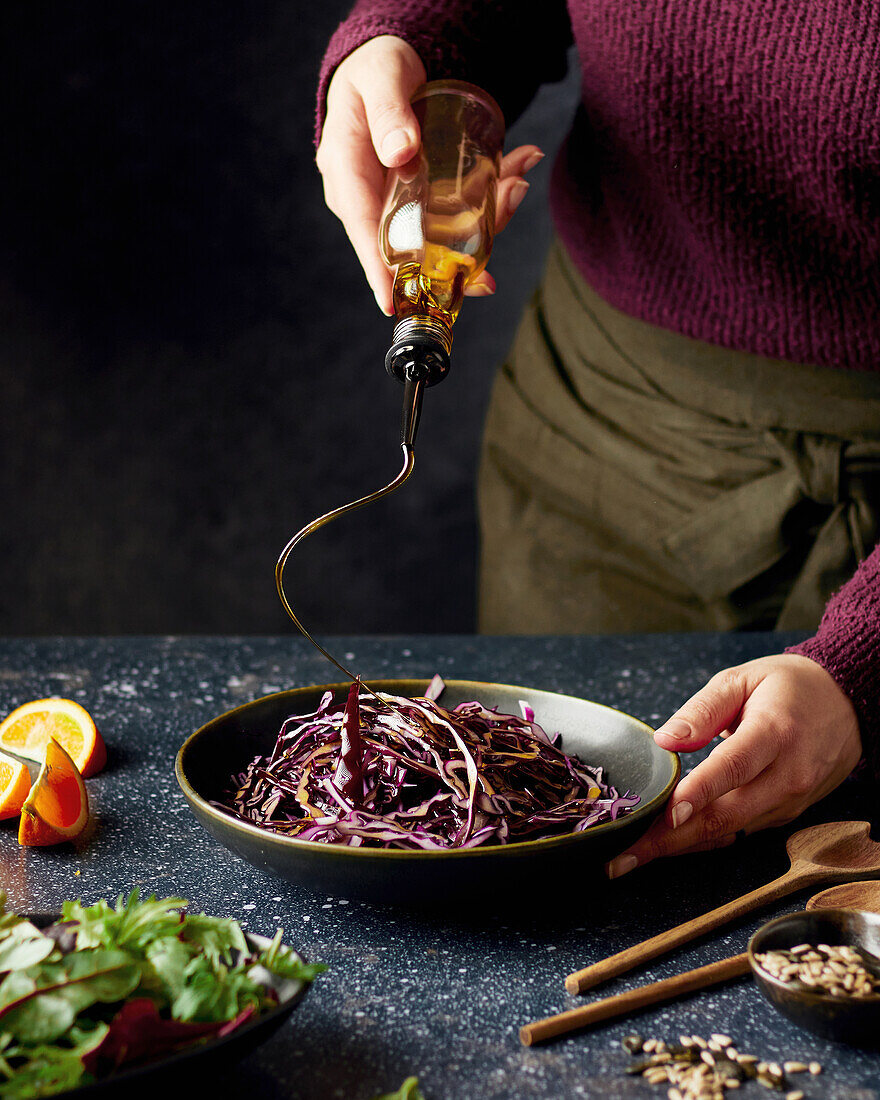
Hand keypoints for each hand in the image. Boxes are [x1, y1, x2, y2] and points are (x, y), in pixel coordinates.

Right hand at [316, 35, 544, 314]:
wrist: (384, 69)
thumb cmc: (374, 70)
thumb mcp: (380, 78)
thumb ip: (388, 112)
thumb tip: (400, 153)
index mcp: (348, 175)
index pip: (363, 232)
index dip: (380, 272)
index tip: (397, 302)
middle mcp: (370, 200)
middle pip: (413, 242)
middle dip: (463, 239)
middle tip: (507, 202)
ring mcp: (398, 204)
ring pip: (442, 233)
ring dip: (486, 215)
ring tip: (516, 180)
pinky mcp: (422, 202)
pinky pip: (455, 215)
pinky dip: (488, 202)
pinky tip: (514, 175)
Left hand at [606, 654, 861, 877]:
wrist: (848, 705)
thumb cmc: (789, 687)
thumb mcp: (741, 679)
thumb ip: (702, 710)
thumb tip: (665, 740)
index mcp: (775, 733)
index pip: (734, 767)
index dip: (699, 792)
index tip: (667, 812)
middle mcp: (788, 775)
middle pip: (726, 814)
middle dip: (671, 838)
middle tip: (622, 855)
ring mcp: (790, 801)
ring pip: (729, 830)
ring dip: (679, 846)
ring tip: (629, 857)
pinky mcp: (786, 814)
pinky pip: (738, 831)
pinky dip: (702, 839)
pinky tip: (665, 845)